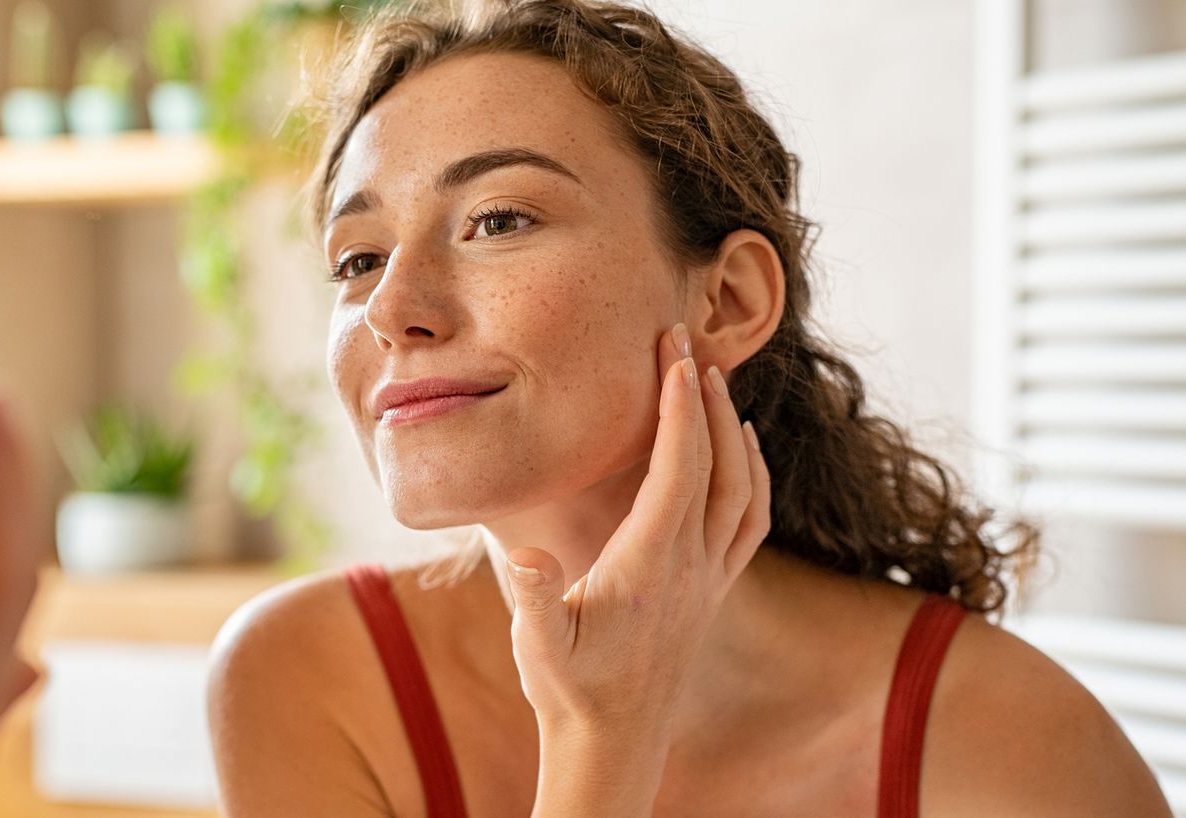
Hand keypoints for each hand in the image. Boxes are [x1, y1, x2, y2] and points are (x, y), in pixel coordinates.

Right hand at [504, 324, 770, 813]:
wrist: (614, 741)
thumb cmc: (569, 688)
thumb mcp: (539, 647)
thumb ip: (536, 599)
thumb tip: (529, 556)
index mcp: (650, 565)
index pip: (677, 469)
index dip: (679, 406)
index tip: (673, 352)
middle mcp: (691, 565)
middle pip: (717, 464)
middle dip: (705, 396)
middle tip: (686, 340)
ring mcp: (709, 578)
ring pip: (743, 488)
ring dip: (732, 428)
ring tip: (713, 379)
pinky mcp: (713, 590)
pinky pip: (751, 520)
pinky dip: (754, 474)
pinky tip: (743, 450)